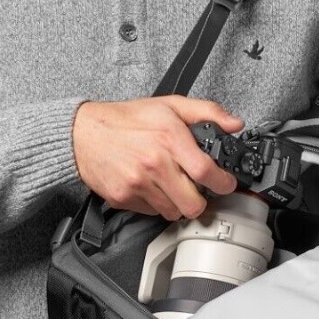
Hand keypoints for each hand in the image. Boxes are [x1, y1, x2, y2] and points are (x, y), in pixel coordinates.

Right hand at [71, 96, 242, 220]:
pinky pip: (152, 213)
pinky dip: (156, 204)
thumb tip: (234, 124)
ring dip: (177, 203)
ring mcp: (138, 184)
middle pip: (193, 204)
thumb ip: (206, 112)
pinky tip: (150, 186)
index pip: (207, 172)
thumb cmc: (125, 120)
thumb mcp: (169, 105)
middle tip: (197, 189)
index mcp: (169, 138)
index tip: (225, 183)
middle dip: (200, 199)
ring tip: (170, 185)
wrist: (83, 134)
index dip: (223, 183)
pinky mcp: (124, 198)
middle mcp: (154, 163)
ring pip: (174, 213)